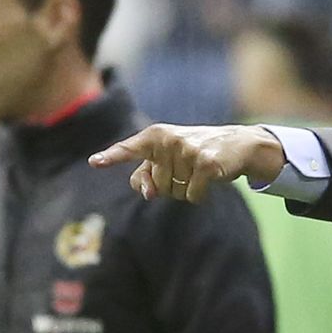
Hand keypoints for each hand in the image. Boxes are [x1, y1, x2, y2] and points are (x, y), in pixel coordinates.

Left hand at [87, 123, 285, 203]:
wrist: (236, 144)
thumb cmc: (194, 153)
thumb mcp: (166, 159)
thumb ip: (145, 176)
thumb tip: (148, 194)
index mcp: (154, 136)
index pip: (129, 149)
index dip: (112, 157)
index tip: (95, 163)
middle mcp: (169, 140)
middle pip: (156, 186)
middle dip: (171, 187)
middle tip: (187, 171)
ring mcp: (188, 151)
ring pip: (175, 193)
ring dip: (187, 190)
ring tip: (199, 172)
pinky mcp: (207, 164)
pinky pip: (192, 196)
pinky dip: (200, 195)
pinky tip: (210, 179)